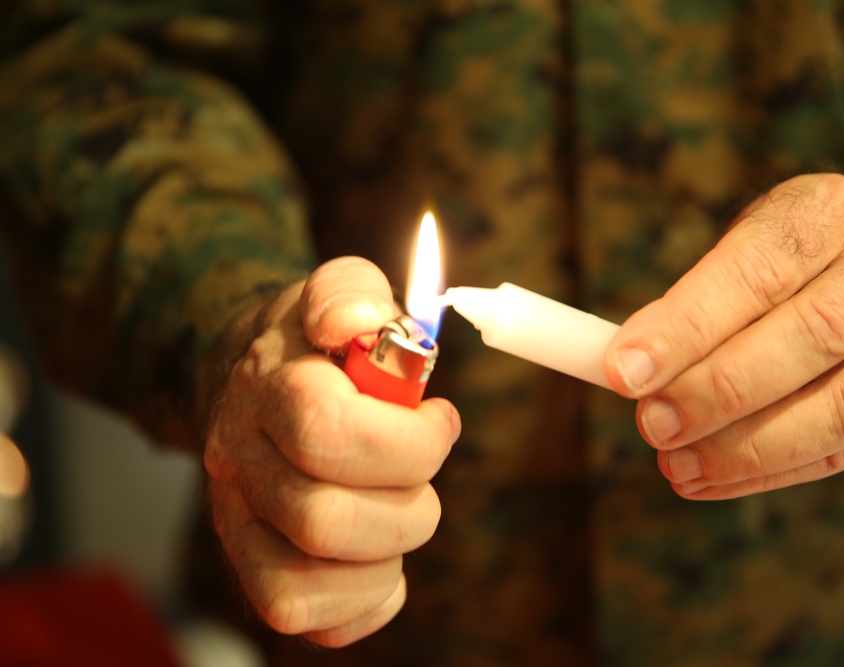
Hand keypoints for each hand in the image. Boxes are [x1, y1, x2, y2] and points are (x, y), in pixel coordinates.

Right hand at [202, 257, 460, 645]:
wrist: (252, 383)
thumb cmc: (316, 344)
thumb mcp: (339, 290)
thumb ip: (352, 292)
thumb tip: (360, 323)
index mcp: (265, 392)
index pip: (326, 430)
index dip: (409, 438)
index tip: (439, 418)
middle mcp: (239, 468)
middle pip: (325, 520)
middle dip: (410, 502)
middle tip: (423, 469)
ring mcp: (240, 530)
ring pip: (311, 584)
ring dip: (390, 551)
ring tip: (400, 507)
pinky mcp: (258, 577)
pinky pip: (315, 622)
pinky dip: (370, 597)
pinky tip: (381, 550)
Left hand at [605, 174, 843, 498]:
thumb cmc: (780, 261)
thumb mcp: (737, 249)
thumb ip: (689, 304)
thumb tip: (627, 370)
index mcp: (829, 211)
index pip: (758, 269)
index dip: (687, 326)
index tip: (623, 371)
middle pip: (814, 333)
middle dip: (720, 390)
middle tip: (652, 424)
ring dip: (750, 446)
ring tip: (677, 464)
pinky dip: (770, 472)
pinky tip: (710, 478)